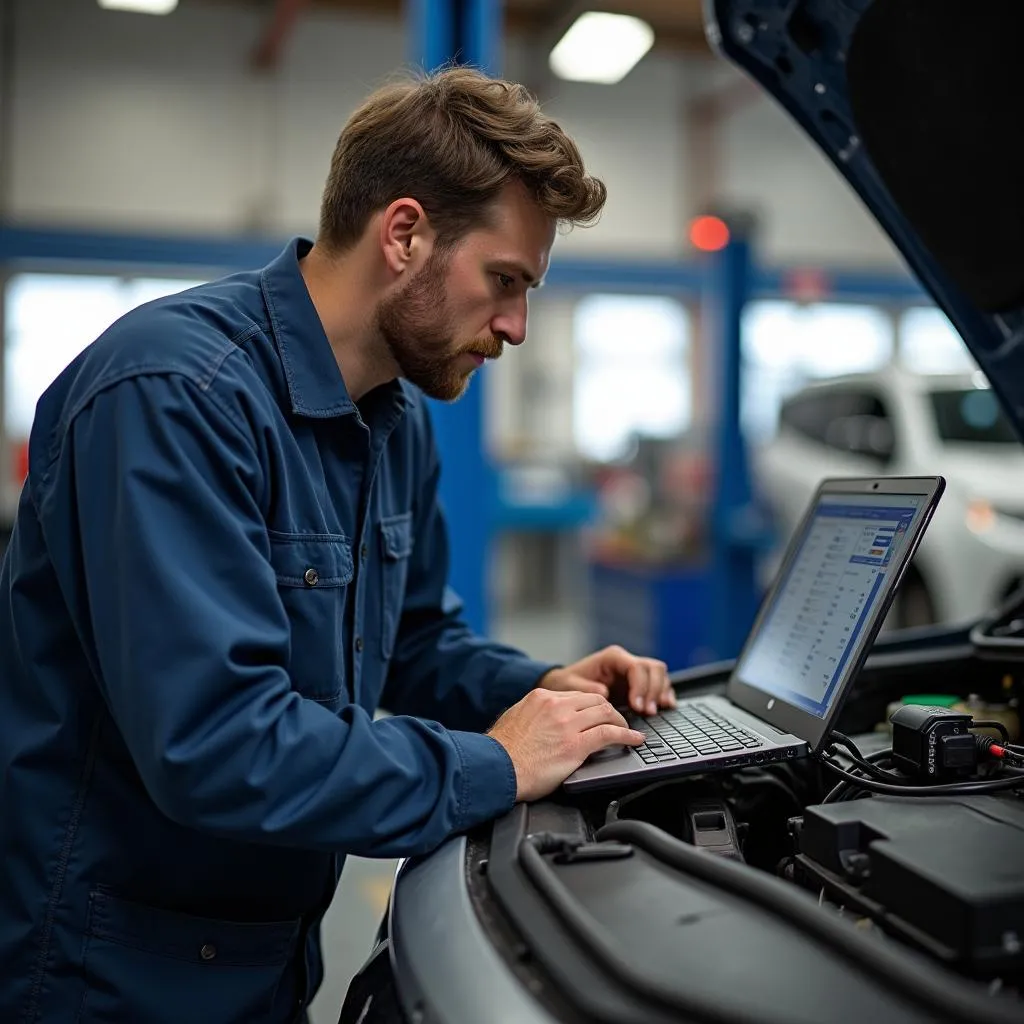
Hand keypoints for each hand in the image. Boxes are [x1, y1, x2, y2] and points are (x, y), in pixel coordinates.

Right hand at [487, 689, 644, 801]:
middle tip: (618, 722)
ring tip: (628, 732)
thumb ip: (533, 714)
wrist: (495, 768)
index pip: (577, 695)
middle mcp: (556, 705)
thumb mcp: (515, 719)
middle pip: (595, 700)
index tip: (599, 714)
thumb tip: (542, 721)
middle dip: (610, 711)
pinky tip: (635, 740)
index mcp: (541, 698)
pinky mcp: (575, 745)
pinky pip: (610, 734)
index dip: (593, 706)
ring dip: (621, 722)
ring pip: (606, 713)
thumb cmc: (501, 752)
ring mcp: (567, 724)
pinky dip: (627, 736)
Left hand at [540, 646, 673, 716]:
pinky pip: (659, 684)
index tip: (637, 706)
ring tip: (653, 712)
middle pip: (653, 668)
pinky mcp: (638, 683)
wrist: (565, 684)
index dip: (640, 686)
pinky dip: (664, 694)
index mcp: (612, 658)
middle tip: (647, 712)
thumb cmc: (567, 683)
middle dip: (653, 690)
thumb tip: (604, 692)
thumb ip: (586, 688)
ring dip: (660, 693)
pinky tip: (666, 706)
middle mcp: (626, 661)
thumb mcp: (570, 685)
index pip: (636, 667)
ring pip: (659, 674)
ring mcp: (634, 671)